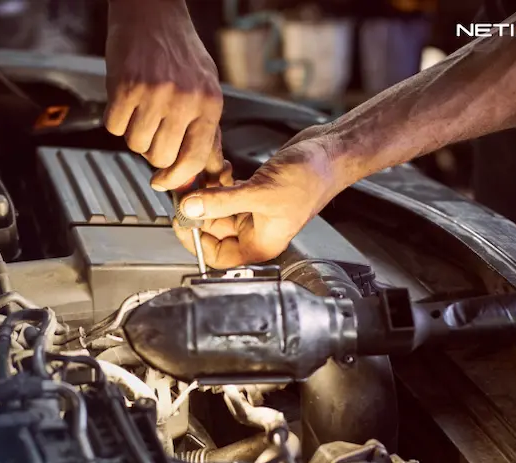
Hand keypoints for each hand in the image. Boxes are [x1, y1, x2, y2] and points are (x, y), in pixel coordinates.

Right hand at [104, 0, 224, 189]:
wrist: (151, 12)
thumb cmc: (179, 51)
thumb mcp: (205, 88)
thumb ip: (206, 131)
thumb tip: (206, 170)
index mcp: (209, 103)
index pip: (195, 159)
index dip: (176, 178)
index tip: (164, 182)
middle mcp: (185, 100)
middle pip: (161, 157)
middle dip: (152, 151)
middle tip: (151, 130)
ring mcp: (155, 94)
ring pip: (136, 145)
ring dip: (133, 134)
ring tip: (140, 108)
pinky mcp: (126, 88)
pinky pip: (114, 127)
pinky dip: (116, 119)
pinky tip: (125, 99)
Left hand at [174, 133, 347, 267]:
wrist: (332, 152)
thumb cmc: (312, 178)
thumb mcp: (260, 193)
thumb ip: (222, 202)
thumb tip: (190, 209)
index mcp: (261, 244)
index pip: (217, 256)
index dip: (196, 240)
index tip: (182, 219)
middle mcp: (257, 232)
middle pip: (213, 230)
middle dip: (200, 208)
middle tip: (187, 190)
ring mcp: (255, 212)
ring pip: (218, 208)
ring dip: (209, 191)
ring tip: (207, 175)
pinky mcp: (255, 192)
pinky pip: (227, 192)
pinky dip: (220, 181)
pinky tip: (221, 168)